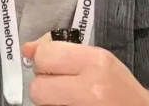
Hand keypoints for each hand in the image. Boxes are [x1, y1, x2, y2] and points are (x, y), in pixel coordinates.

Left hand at [21, 33, 148, 105]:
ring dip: (49, 100)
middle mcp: (89, 87)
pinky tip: (72, 105)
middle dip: (44, 85)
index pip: (45, 56)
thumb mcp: (100, 60)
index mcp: (96, 62)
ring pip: (41, 104)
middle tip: (61, 85)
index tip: (53, 64)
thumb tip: (27, 48)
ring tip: (69, 98)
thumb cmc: (120, 86)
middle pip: (37, 87)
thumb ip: (65, 52)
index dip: (44, 60)